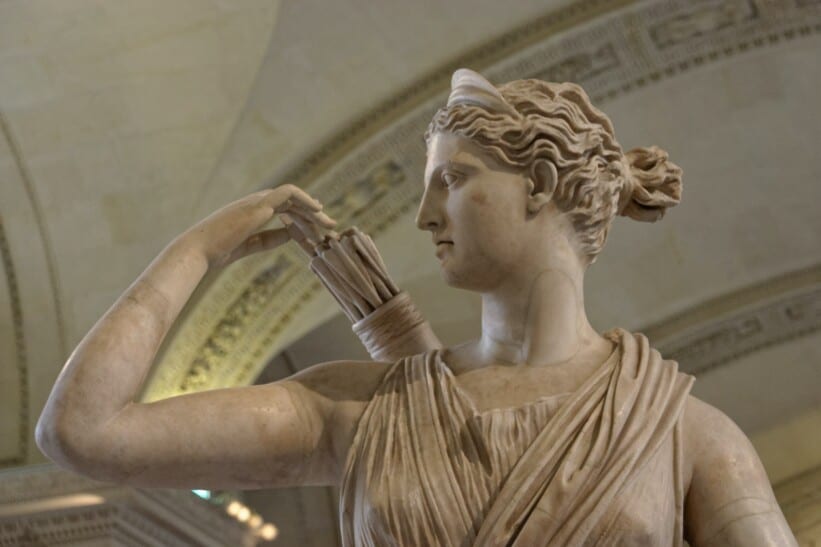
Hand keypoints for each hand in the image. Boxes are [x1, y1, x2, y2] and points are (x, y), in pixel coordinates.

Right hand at [181, 185, 335, 267]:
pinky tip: (318, 210)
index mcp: (250, 211)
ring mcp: (256, 201)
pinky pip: (288, 194)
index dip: (301, 214)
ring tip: (328, 224)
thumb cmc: (216, 251)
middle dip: (312, 214)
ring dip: (312, 209)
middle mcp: (254, 202)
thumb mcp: (250, 245)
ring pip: (293, 197)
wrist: (198, 251)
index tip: (317, 225)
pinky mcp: (259, 205)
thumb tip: (290, 235)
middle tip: (330, 227)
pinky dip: (304, 199)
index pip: (282, 206)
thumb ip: (269, 238)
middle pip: (291, 202)